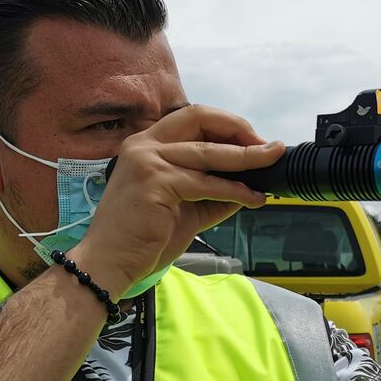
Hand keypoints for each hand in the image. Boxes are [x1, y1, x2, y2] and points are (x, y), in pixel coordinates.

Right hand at [73, 106, 284, 297]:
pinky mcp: (156, 182)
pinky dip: (235, 189)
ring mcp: (148, 161)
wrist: (110, 263)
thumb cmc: (142, 237)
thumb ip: (212, 190)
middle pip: (200, 118)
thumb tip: (251, 183)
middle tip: (267, 145)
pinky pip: (207, 183)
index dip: (226, 124)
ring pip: (208, 152)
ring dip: (246, 157)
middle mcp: (144, 144)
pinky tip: (253, 197)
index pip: (192, 117)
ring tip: (270, 162)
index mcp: (146, 144)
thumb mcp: (184, 207)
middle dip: (239, 128)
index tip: (253, 139)